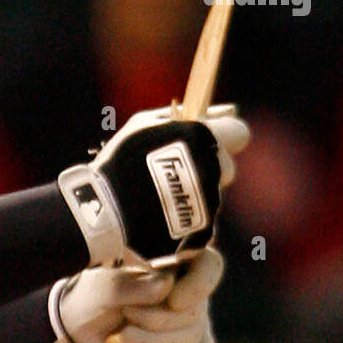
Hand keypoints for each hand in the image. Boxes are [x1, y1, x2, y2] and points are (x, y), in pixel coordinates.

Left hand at [48, 247, 224, 342]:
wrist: (83, 325)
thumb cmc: (96, 296)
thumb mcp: (105, 287)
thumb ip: (133, 286)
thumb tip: (167, 284)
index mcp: (175, 265)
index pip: (209, 265)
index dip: (200, 285)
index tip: (175, 301)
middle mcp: (190, 292)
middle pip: (194, 312)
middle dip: (157, 321)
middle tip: (126, 314)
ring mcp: (192, 322)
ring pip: (192, 338)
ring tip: (124, 337)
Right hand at [57, 104, 249, 267]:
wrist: (104, 212)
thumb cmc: (121, 162)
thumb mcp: (143, 124)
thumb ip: (179, 114)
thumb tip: (219, 111)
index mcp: (202, 138)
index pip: (238, 133)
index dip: (224, 136)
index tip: (206, 142)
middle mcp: (213, 170)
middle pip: (225, 167)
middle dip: (205, 168)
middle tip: (172, 173)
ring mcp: (211, 202)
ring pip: (211, 195)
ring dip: (192, 194)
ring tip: (157, 197)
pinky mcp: (204, 230)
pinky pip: (202, 220)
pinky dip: (184, 218)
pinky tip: (159, 216)